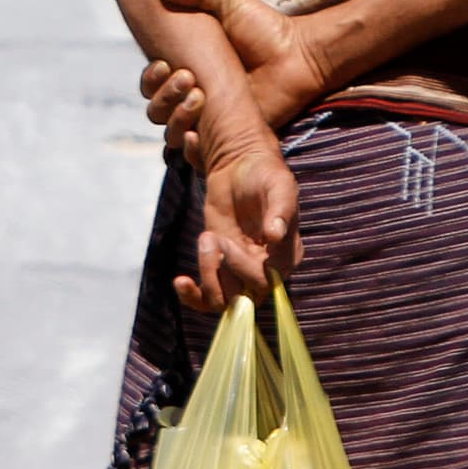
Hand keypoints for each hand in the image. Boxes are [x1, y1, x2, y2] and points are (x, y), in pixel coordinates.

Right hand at [144, 0, 330, 162]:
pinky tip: (195, 135)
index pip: (153, 82)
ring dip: (174, 119)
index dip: (151, 78)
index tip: (162, 64)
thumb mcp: (230, 1)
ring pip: (171, 132)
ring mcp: (210, 120)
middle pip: (156, 108)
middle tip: (187, 77)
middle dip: (162, 96)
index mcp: (189, 67)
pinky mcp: (229, 138)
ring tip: (198, 99)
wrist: (299, 57)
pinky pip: (197, 155)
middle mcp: (194, 96)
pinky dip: (189, 150)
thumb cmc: (266, 28)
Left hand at [177, 132, 300, 314]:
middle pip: (245, 296)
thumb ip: (280, 210)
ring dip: (208, 273)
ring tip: (206, 237)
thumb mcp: (278, 187)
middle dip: (223, 268)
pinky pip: (208, 298)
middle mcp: (267, 270)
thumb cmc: (265, 176)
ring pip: (225, 300)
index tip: (225, 241)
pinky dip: (192, 296)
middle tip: (211, 236)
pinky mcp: (219, 268)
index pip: (268, 280)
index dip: (243, 267)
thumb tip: (276, 235)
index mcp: (287, 255)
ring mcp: (241, 272)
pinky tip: (180, 282)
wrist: (240, 168)